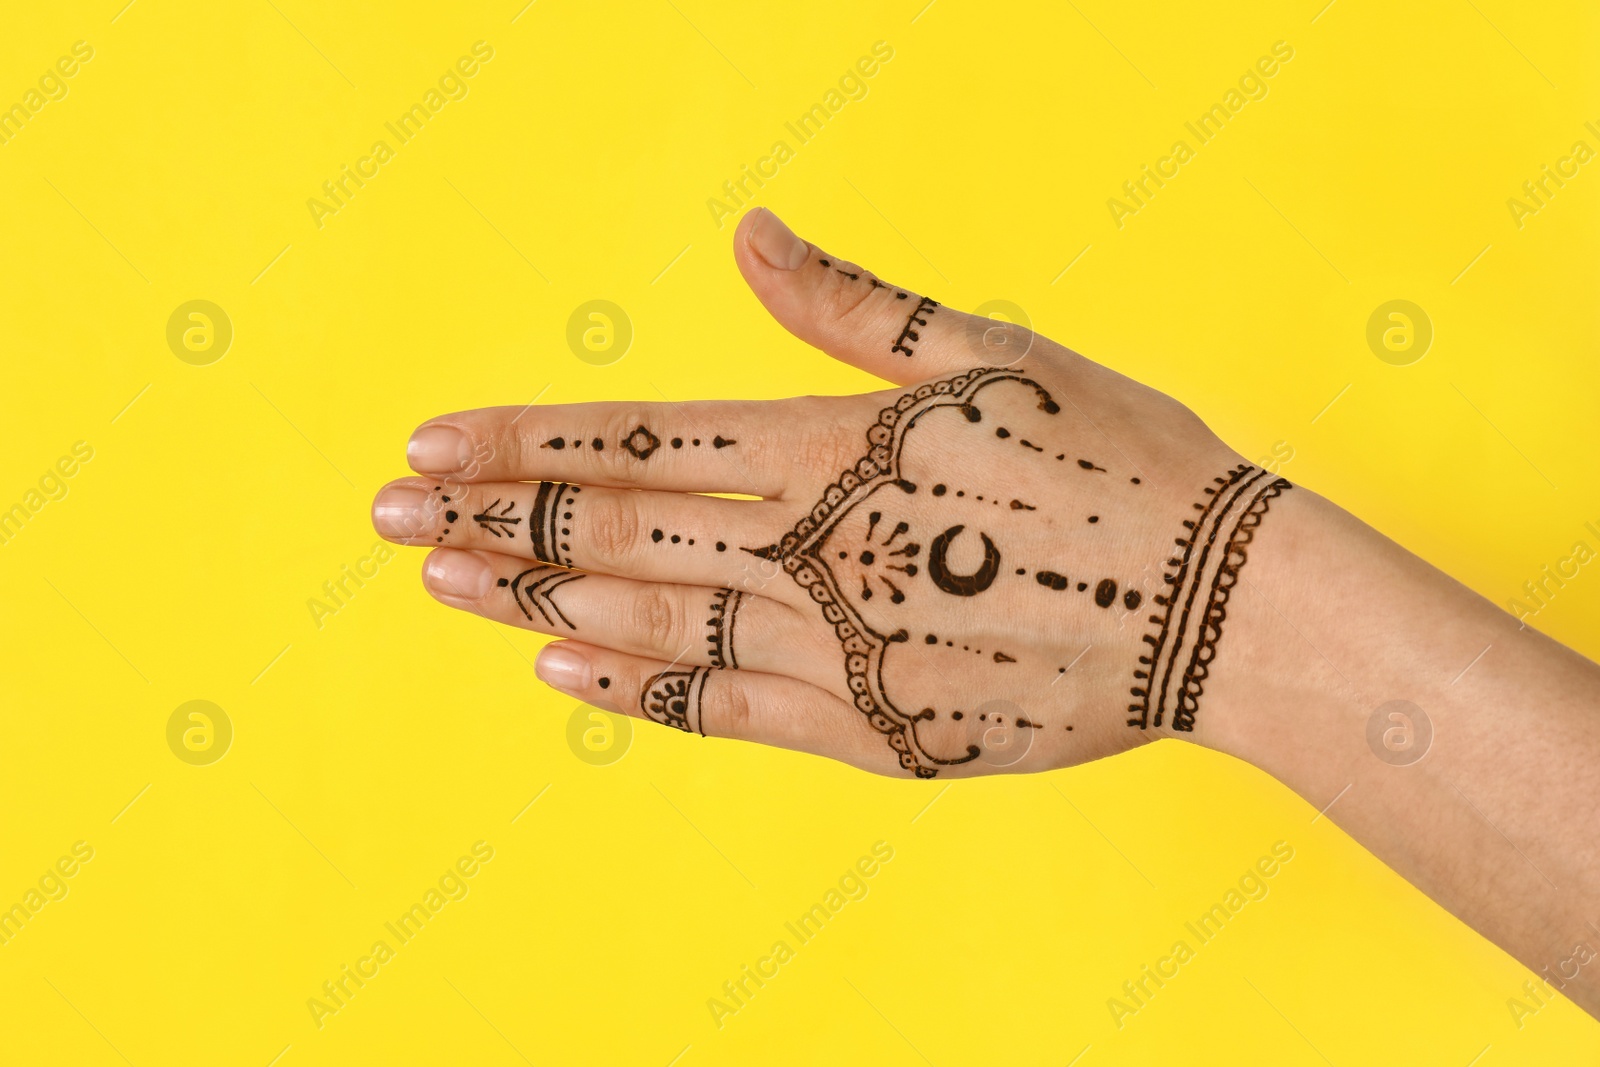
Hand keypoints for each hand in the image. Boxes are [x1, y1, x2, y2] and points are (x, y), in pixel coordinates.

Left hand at [373, 208, 1299, 777]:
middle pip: (616, 535)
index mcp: (842, 445)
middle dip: (487, 522)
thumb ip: (852, 305)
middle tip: (385, 515)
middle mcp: (821, 553)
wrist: (1223, 607)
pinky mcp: (875, 734)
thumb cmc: (1118, 456)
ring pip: (648, 625)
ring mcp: (842, 654)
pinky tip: (560, 673)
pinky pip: (725, 713)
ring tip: (441, 585)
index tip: (426, 444)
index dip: (522, 443)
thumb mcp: (993, 351)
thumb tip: (752, 230)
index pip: (640, 441)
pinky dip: (635, 692)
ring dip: (531, 603)